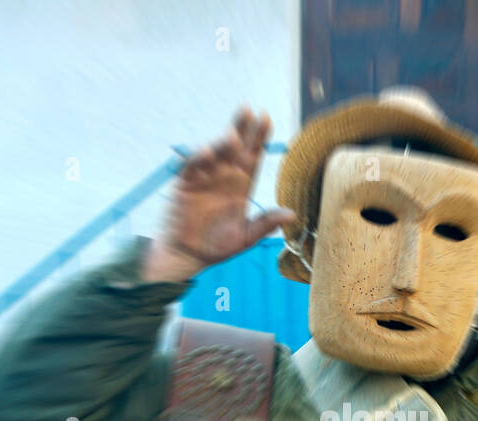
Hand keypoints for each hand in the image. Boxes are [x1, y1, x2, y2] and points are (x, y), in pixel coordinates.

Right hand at [143, 106, 295, 282]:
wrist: (188, 254)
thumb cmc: (217, 246)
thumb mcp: (246, 236)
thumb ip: (265, 223)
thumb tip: (292, 214)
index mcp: (241, 185)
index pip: (253, 156)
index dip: (259, 138)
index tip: (266, 118)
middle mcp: (224, 176)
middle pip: (235, 147)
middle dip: (241, 128)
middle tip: (247, 110)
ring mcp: (205, 177)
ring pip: (215, 153)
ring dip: (222, 143)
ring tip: (231, 137)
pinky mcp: (186, 183)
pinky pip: (192, 166)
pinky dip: (198, 158)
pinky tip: (207, 151)